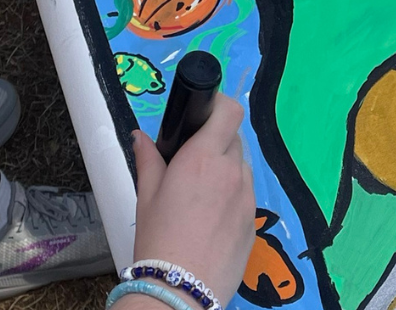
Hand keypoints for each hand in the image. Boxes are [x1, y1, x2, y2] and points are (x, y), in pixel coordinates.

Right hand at [130, 94, 256, 306]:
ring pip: (242, 167)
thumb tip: (141, 138)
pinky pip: (246, 195)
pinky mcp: (254, 221)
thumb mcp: (146, 196)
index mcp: (204, 157)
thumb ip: (149, 160)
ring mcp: (247, 197)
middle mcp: (232, 171)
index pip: (230, 111)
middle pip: (234, 139)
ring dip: (227, 168)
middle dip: (217, 141)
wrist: (180, 290)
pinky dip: (233, 195)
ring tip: (202, 193)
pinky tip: (212, 216)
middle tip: (194, 159)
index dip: (220, 105)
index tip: (205, 112)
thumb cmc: (158, 239)